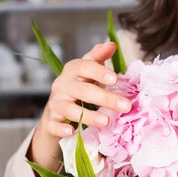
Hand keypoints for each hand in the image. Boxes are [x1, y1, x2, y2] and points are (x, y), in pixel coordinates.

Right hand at [29, 42, 130, 170]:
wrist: (57, 108)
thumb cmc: (78, 85)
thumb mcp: (88, 70)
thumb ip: (99, 57)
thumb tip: (112, 44)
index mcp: (73, 70)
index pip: (85, 67)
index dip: (99, 72)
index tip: (115, 79)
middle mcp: (62, 85)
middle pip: (84, 91)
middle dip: (105, 98)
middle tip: (125, 106)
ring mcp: (56, 104)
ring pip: (71, 110)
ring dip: (89, 116)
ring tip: (106, 121)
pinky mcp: (51, 121)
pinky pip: (55, 126)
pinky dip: (62, 129)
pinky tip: (72, 132)